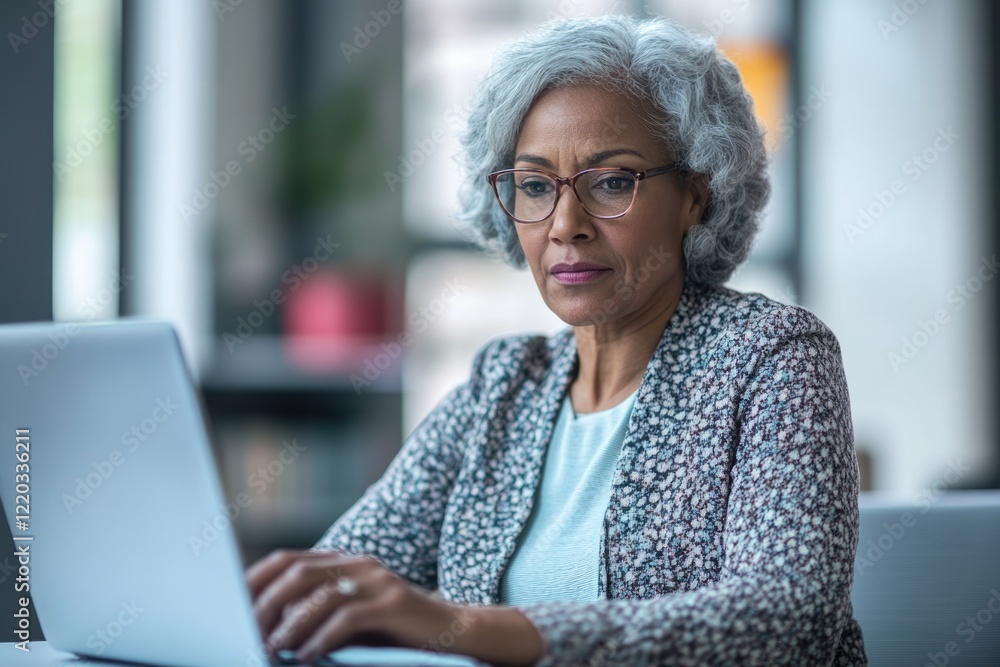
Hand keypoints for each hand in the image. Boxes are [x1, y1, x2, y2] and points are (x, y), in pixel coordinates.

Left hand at [246, 549, 544, 665]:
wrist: (451, 633)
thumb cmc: (393, 632)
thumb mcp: (349, 617)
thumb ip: (316, 613)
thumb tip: (266, 628)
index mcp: (344, 562)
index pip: (289, 560)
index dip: (257, 580)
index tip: (231, 606)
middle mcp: (359, 564)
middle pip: (298, 572)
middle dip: (266, 604)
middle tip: (245, 633)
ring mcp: (378, 581)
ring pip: (319, 594)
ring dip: (289, 625)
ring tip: (271, 650)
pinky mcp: (393, 603)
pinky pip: (348, 618)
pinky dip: (321, 638)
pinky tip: (308, 656)